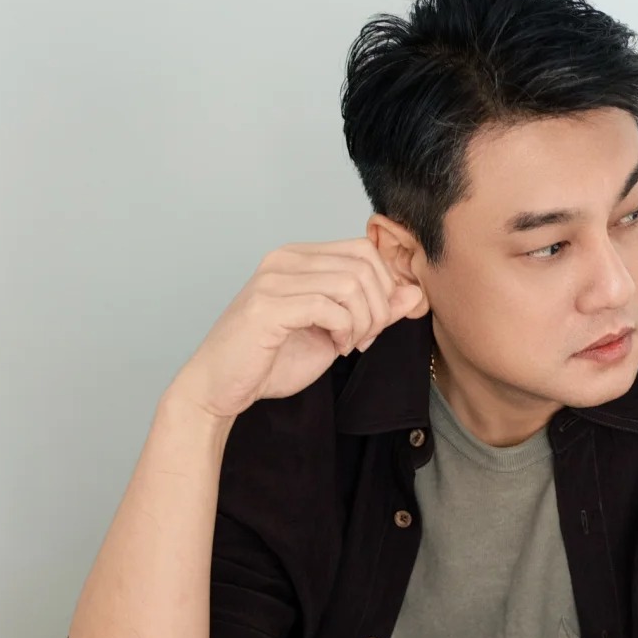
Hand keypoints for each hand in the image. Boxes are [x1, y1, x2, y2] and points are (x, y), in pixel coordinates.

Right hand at [170, 236, 424, 421]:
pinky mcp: (268, 306)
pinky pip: (329, 306)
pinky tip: (334, 348)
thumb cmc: (271, 362)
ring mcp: (274, 279)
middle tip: (366, 338)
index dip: (384, 287)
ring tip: (349, 344)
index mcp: (299, 257)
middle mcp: (284, 259)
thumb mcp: (335, 333)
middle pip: (364, 262)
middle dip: (379, 306)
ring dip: (363, 321)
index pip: (364, 249)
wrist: (221, 388)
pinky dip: (344, 330)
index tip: (375, 325)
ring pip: (351, 283)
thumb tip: (417, 293)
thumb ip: (374, 311)